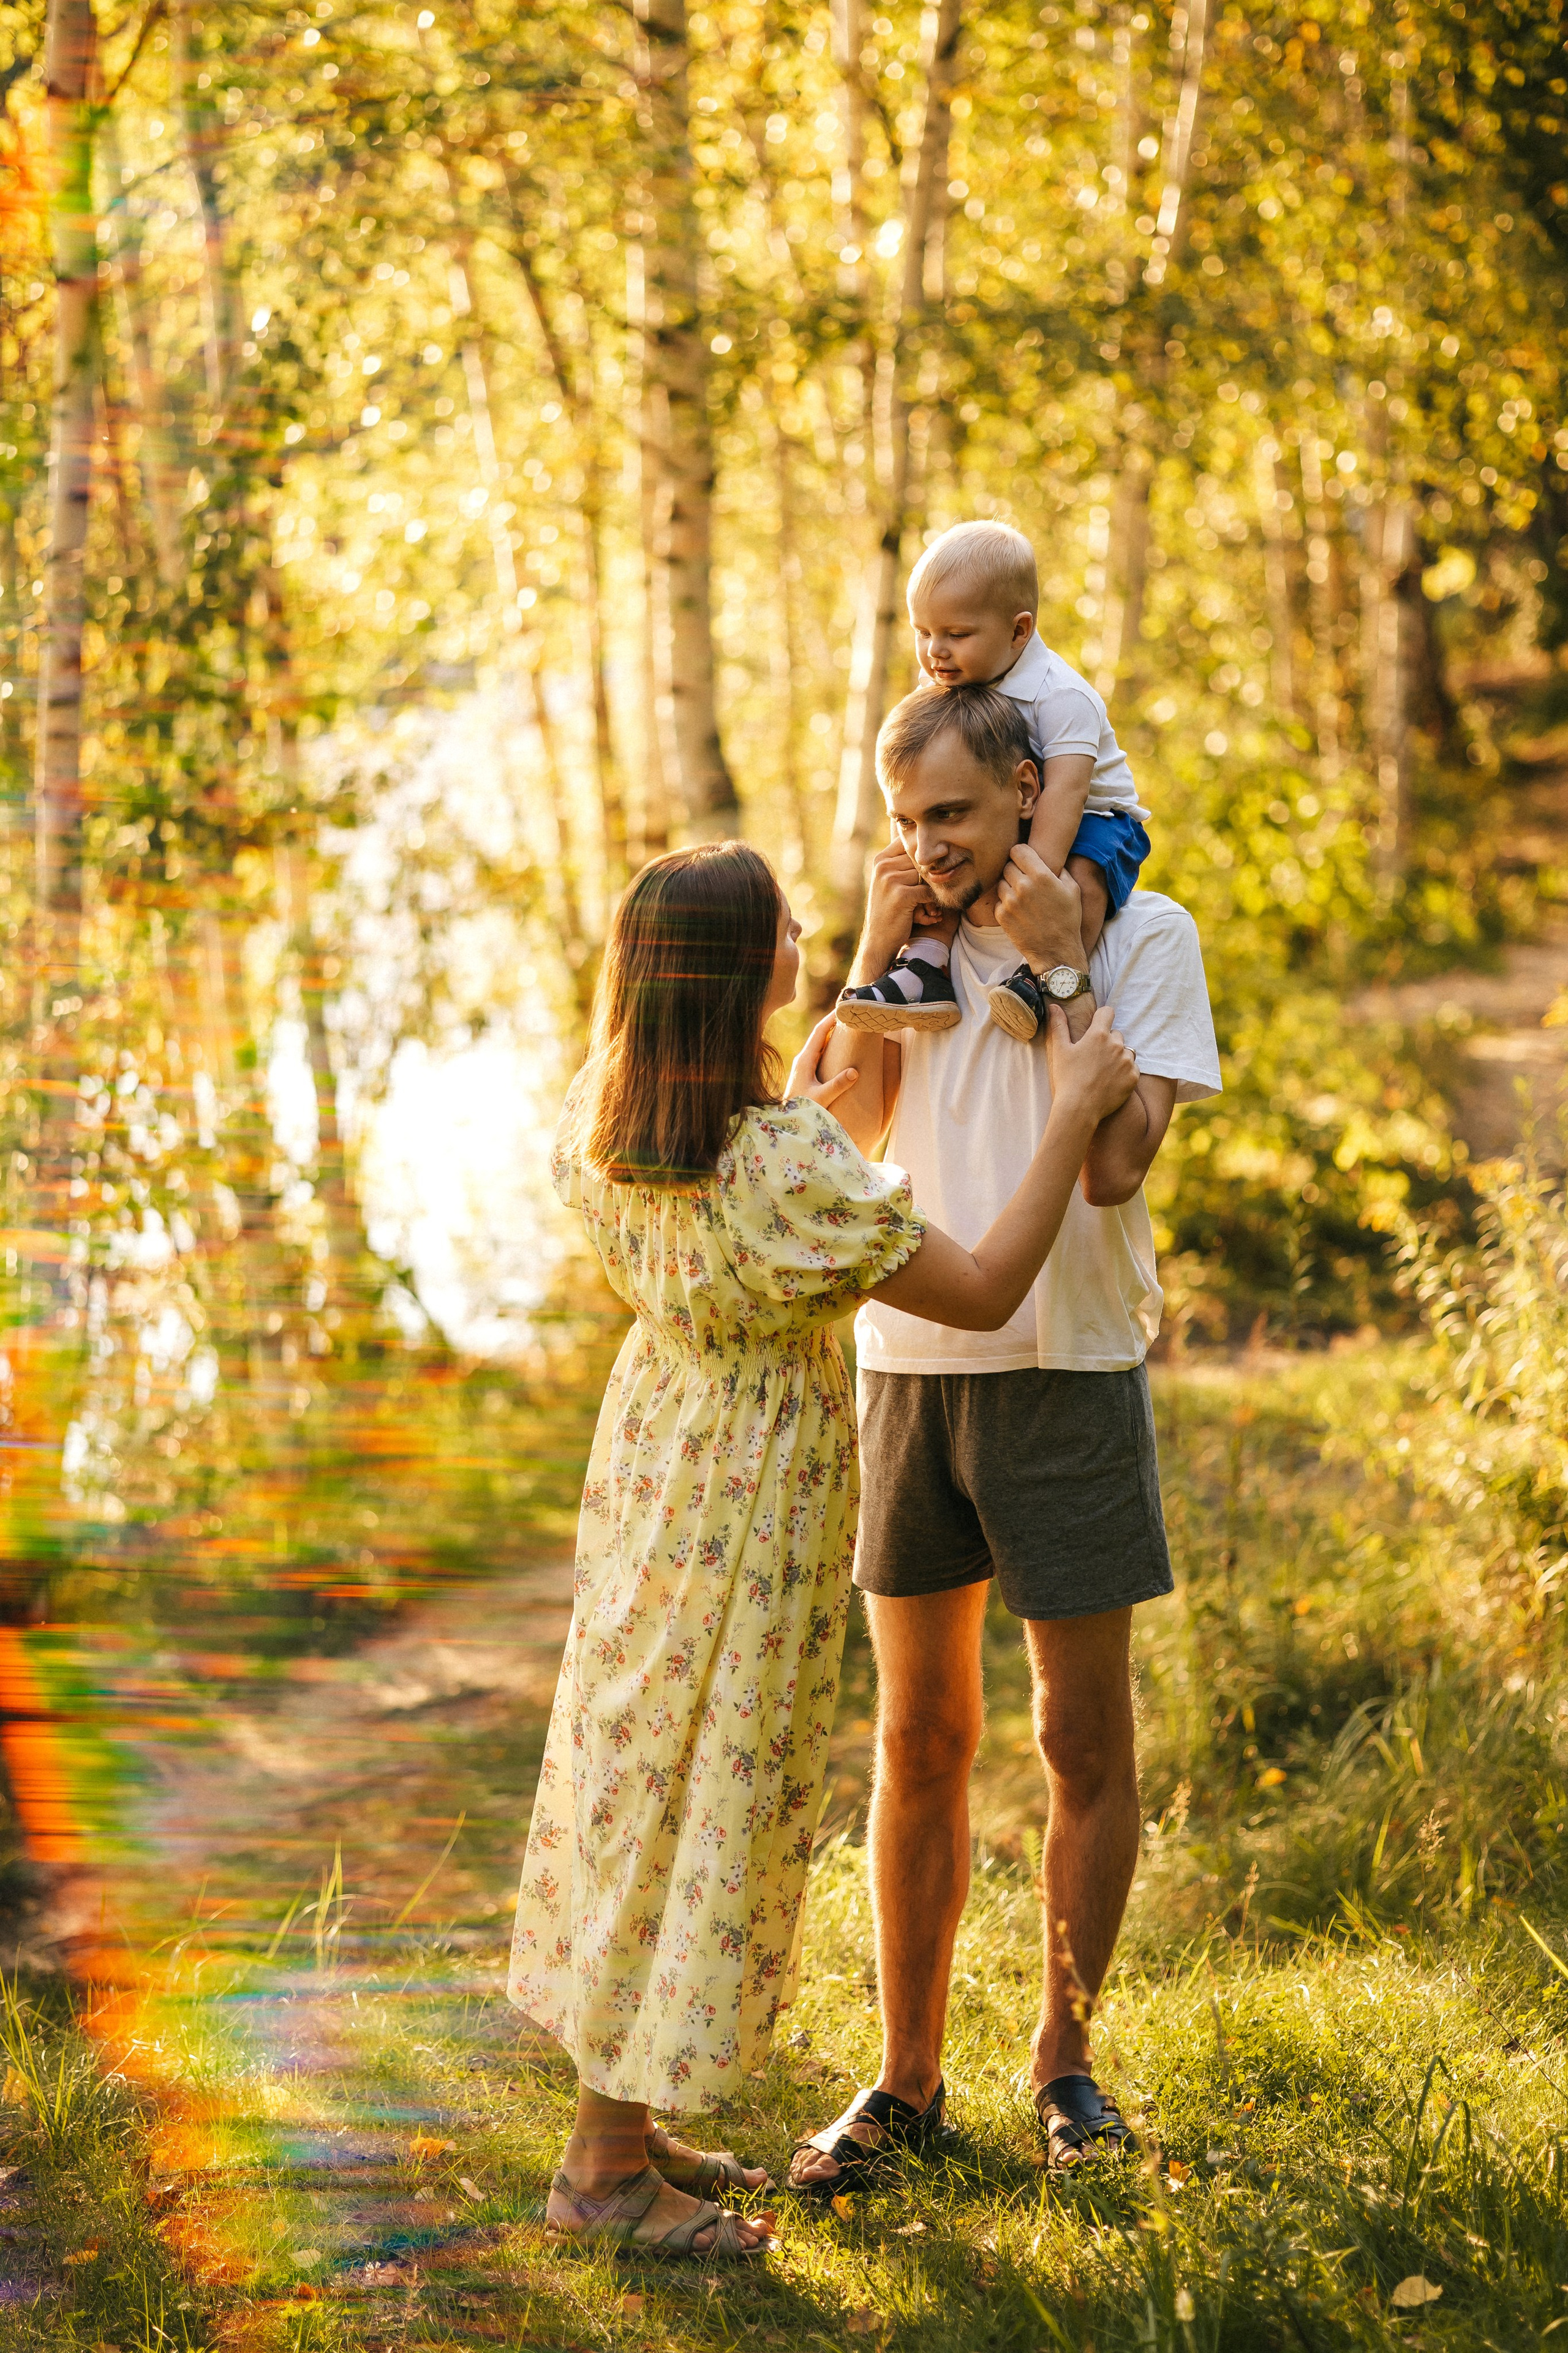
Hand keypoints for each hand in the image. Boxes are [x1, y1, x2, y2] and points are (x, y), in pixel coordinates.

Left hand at [785, 1012, 860, 1120]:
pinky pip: (819, 1052)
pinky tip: (839, 1046)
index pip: (819, 1032)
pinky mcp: (806, 1072)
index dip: (831, 1019)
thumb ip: (837, 1085)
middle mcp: (802, 1059)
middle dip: (833, 1022)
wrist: (785, 1120)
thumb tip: (855, 1071)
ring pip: (819, 1043)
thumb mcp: (821, 1098)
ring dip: (832, 1033)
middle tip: (848, 1012)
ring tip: (847, 1025)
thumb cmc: (802, 1109)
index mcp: (804, 1060)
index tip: (843, 1008)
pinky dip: (830, 1045)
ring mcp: (803, 1065)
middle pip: (819, 1034)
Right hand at [854, 841, 931, 980]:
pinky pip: (927, 891)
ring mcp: (890, 879)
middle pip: (920, 860)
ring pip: (925, 875)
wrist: (879, 940)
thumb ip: (903, 863)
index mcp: (880, 860)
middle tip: (928, 892)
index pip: (909, 843)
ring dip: (930, 890)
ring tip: (927, 905)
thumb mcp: (889, 882)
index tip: (926, 870)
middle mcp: (883, 866)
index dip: (922, 855)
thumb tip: (927, 843)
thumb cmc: (889, 910)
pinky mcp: (900, 895)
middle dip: (927, 876)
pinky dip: (931, 903)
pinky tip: (927, 912)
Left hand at [994, 843, 1087, 970]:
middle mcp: (1023, 886)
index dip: (1021, 854)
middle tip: (1026, 882)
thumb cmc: (1067, 919)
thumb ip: (1059, 868)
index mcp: (1041, 876)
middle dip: (1016, 871)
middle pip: (1008, 866)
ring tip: (1023, 898)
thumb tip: (1049, 857)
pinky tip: (1019, 911)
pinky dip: (1006, 904)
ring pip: (1001, 883)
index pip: (1017, 850)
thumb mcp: (1072, 889)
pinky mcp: (1002, 916)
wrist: (1056, 951)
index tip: (1025, 860)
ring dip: (1009, 887)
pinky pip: (999, 901)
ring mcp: (1010, 901)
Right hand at [1043, 1002, 1137, 1121]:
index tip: (1096, 1026)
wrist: (1080, 1108)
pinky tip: (1111, 1081)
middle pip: (1116, 1034)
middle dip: (1108, 1042)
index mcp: (1098, 1035)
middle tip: (1094, 1058)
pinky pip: (1133, 1068)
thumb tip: (1054, 1005)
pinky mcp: (1133, 1077)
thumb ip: (1059, 1025)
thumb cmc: (1067, 1079)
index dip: (1102, 1017)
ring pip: (1126, 1051)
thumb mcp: (1060, 1050)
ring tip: (1103, 1071)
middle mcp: (1116, 1045)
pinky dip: (1124, 1072)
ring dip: (1118, 1057)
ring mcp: (1127, 1061)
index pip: (1108, 1012)